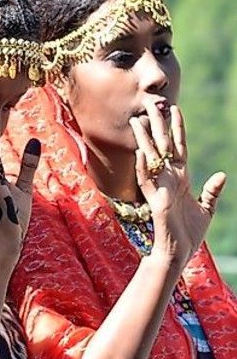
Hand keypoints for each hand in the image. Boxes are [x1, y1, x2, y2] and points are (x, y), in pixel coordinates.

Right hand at [131, 103, 225, 266]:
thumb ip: (212, 191)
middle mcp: (168, 179)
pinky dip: (143, 168)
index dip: (177, 128)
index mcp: (180, 178)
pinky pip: (146, 182)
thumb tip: (221, 175)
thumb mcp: (207, 208)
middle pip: (162, 147)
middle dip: (157, 126)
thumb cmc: (190, 233)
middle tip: (151, 106)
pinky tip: (140, 154)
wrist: (179, 252)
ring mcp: (160, 189)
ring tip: (137, 122)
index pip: (178, 147)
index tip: (175, 109)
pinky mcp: (156, 201)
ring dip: (143, 141)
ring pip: (150, 159)